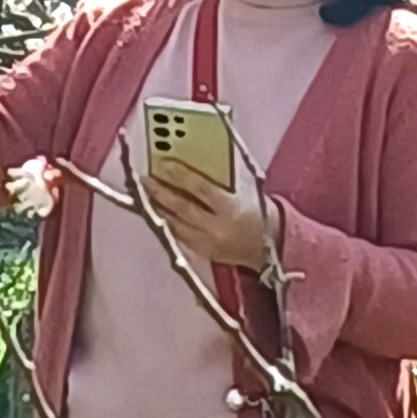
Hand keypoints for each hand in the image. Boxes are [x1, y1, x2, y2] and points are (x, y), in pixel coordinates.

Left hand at [140, 155, 272, 277]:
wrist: (271, 248)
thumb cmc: (260, 214)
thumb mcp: (246, 194)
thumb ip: (221, 185)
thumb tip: (193, 169)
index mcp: (231, 209)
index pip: (199, 189)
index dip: (179, 175)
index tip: (162, 164)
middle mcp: (216, 228)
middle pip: (182, 207)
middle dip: (160, 193)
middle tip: (145, 180)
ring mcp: (208, 243)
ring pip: (176, 224)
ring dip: (159, 209)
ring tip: (146, 195)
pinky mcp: (203, 253)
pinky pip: (180, 237)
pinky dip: (168, 224)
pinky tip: (160, 214)